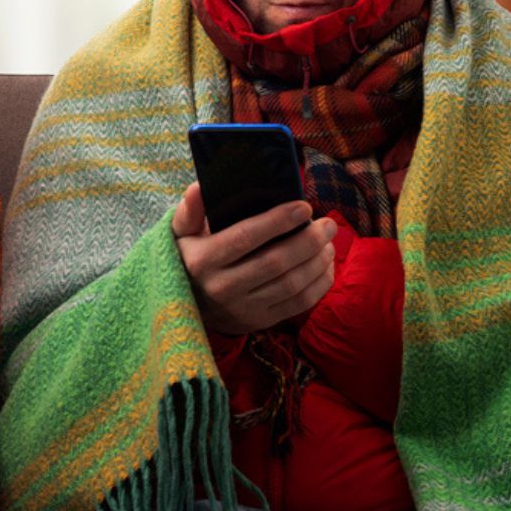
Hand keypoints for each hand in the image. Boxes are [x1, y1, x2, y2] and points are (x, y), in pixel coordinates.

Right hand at [171, 182, 336, 335]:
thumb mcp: (181, 233)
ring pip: (291, 284)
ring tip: (329, 241)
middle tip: (328, 223)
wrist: (187, 305)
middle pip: (275, 263)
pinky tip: (326, 264)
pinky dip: (319, 283)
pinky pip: (298, 304)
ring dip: (317, 261)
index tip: (303, 206)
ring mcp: (242, 309)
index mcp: (203, 260)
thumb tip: (198, 188)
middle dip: (308, 240)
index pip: (245, 237)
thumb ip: (190, 210)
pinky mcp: (259, 322)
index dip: (277, 221)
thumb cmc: (191, 257)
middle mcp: (222, 287)